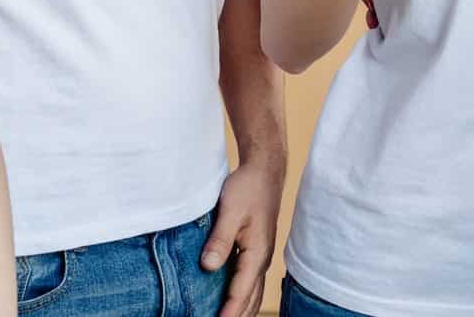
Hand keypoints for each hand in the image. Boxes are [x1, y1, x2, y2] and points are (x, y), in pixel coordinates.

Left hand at [202, 153, 283, 316]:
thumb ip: (220, 240)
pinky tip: (231, 301)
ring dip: (242, 310)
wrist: (265, 170)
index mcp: (257, 253)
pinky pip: (250, 282)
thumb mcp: (230, 211)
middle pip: (251, 299)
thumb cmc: (248, 188)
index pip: (241, 291)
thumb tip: (209, 266)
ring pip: (253, 293)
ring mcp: (261, 256)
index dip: (229, 312)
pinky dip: (243, 297)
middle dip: (238, 316)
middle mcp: (262, 259)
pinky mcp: (256, 250)